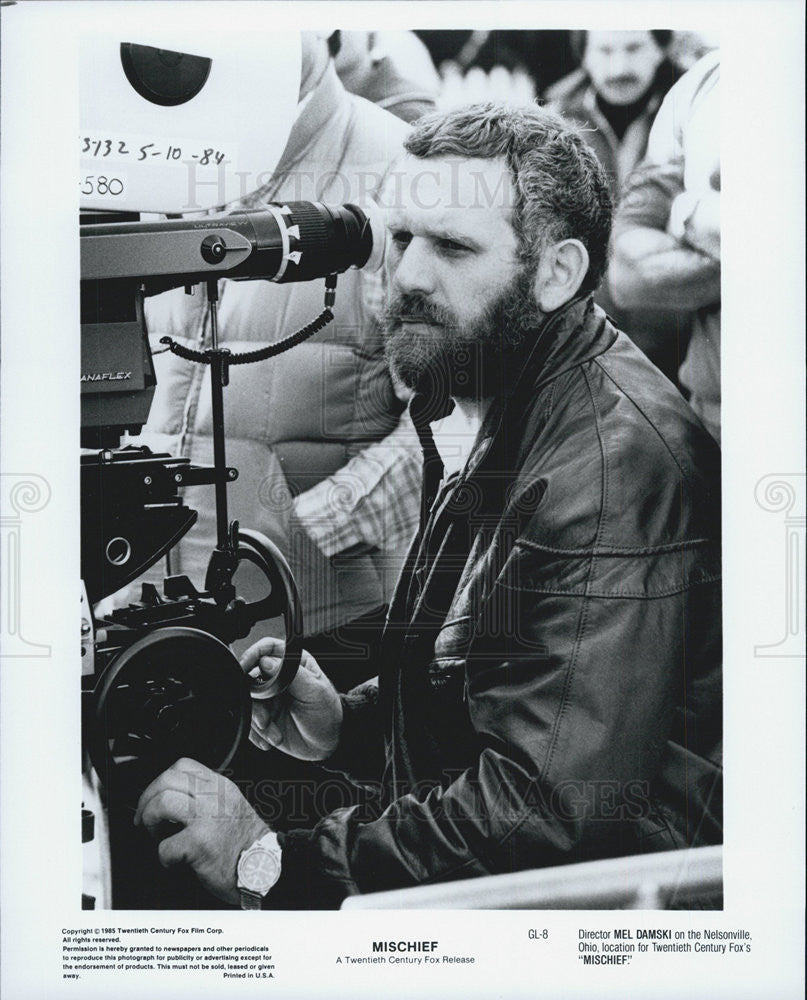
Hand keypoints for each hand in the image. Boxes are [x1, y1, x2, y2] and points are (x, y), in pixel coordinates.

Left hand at [135, 758, 268, 905]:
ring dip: (150, 821)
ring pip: (162, 803)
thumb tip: (174, 799)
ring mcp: (207, 818)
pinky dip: (165, 857)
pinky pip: (165, 846)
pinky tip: (176, 861)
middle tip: (146, 819)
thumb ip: (208, 796)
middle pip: (167, 780)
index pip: (182, 766)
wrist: (264, 867)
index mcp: (220, 786)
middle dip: (147, 800)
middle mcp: (214, 797)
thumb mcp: (231, 805)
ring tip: (157, 835)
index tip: (155, 798)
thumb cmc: (247, 843)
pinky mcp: (200, 843)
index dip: (161, 781)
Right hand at [240, 638, 342, 760]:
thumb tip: (265, 661)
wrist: (327, 745)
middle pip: (250, 677)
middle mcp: (277, 678)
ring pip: (248, 702)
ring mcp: (269, 697)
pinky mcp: (264, 715)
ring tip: (275, 733)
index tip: (243, 668)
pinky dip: (257, 733)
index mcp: (292, 663)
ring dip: (258, 722)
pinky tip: (273, 738)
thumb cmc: (327, 713)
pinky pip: (249, 721)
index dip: (252, 654)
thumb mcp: (314, 692)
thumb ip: (291, 675)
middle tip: (265, 719)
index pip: (266, 648)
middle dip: (254, 702)